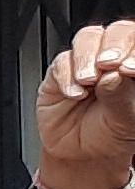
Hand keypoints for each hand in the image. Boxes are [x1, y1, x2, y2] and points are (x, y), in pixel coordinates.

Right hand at [33, 19, 134, 188]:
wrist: (80, 156)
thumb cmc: (112, 135)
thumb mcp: (126, 121)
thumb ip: (121, 97)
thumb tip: (113, 75)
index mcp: (134, 66)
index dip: (133, 49)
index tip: (129, 68)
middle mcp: (113, 59)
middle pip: (116, 32)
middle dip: (112, 46)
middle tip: (109, 65)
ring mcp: (86, 63)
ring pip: (88, 38)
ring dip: (86, 57)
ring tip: (88, 81)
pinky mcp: (59, 74)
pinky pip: (61, 63)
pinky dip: (65, 77)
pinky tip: (74, 94)